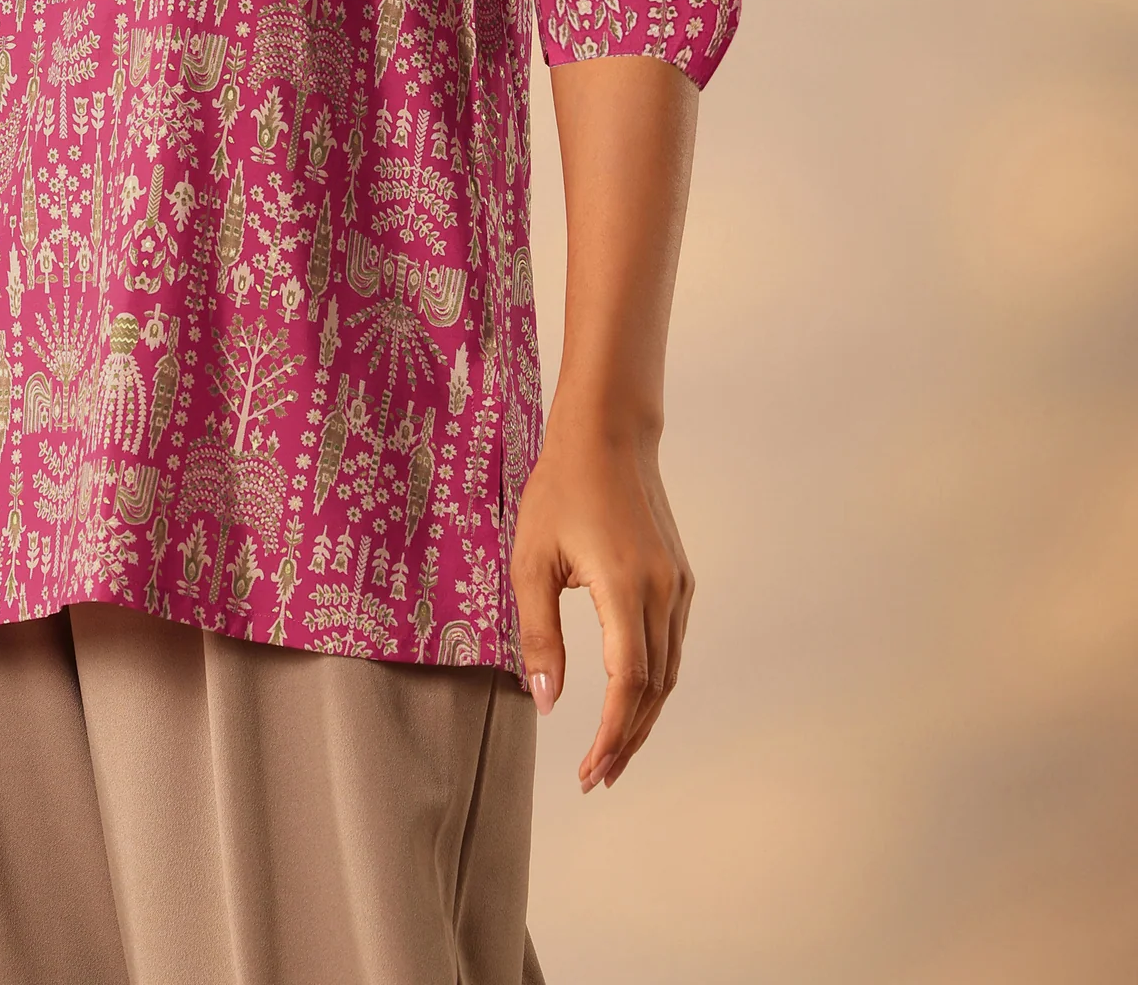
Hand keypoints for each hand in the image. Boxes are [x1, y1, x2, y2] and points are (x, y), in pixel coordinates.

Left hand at [508, 412, 693, 791]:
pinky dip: (654, 682)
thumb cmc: (560, 488)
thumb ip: (538, 635)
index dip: (612, 736)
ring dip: (643, 717)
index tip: (589, 772)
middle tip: (597, 777)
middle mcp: (662, 592)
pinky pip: (671, 645)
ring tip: (612, 752)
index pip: (628, 685)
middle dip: (628, 740)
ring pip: (669, 671)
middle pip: (654, 690)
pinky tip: (631, 699)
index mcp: (624, 587)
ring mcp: (677, 585)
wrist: (608, 433)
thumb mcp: (531, 560)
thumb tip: (547, 702)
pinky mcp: (679, 577)